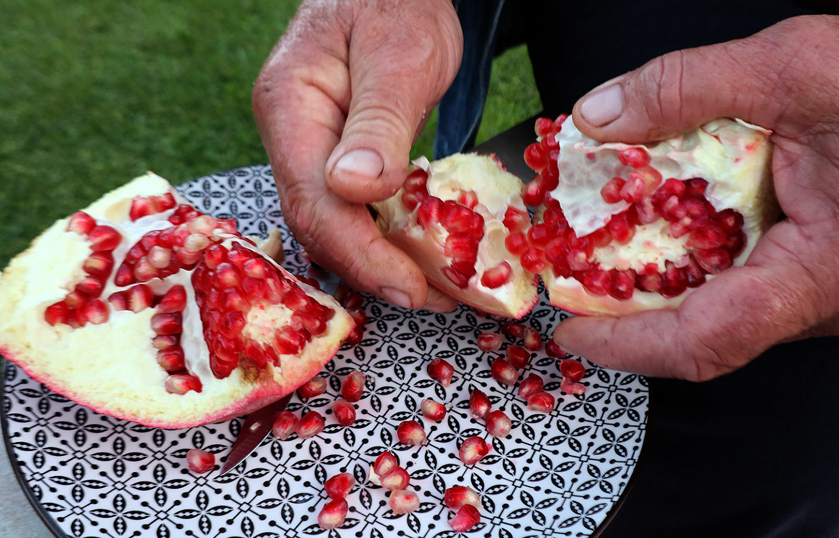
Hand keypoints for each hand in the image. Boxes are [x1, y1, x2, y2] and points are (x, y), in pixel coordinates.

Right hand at [252, 0, 461, 310]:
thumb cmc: (398, 4)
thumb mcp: (399, 58)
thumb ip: (377, 124)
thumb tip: (355, 190)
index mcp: (291, 109)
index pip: (317, 202)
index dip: (362, 255)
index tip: (411, 289)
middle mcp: (289, 135)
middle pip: (318, 223)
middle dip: (372, 269)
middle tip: (430, 298)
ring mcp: (307, 147)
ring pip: (332, 222)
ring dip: (377, 261)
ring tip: (431, 287)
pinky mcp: (332, 155)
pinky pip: (347, 207)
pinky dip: (380, 237)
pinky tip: (413, 253)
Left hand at [553, 15, 838, 379]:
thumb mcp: (794, 67)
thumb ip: (685, 89)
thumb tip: (599, 118)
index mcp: (833, 266)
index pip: (712, 336)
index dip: (629, 343)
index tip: (573, 329)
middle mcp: (838, 300)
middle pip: (711, 331)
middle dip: (631, 310)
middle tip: (573, 277)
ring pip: (733, 311)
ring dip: (663, 284)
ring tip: (608, 248)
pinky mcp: (834, 277)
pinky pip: (757, 289)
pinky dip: (703, 265)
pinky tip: (673, 229)